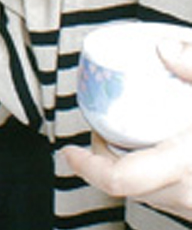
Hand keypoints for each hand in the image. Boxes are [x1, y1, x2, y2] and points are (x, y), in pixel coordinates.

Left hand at [62, 39, 191, 218]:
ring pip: (152, 196)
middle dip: (107, 162)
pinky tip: (162, 157)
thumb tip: (165, 49)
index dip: (88, 168)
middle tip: (101, 133)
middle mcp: (191, 193)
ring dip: (134, 172)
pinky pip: (175, 200)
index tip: (71, 152)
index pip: (121, 179)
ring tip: (128, 142)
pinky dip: (160, 181)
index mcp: (186, 163)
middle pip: (129, 188)